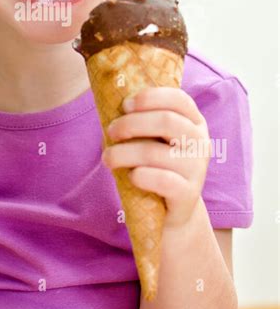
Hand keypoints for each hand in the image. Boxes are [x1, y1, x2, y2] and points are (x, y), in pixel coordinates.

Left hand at [101, 87, 211, 229]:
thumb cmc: (154, 166)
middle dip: (131, 123)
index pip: (178, 99)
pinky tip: (131, 177)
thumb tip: (109, 105)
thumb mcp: (151, 139)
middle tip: (111, 131)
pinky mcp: (188, 193)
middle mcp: (200, 142)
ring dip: (123, 153)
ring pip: (156, 152)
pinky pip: (162, 180)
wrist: (171, 211)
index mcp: (193, 122)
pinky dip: (140, 176)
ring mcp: (197, 168)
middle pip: (167, 121)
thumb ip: (139, 121)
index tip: (125, 105)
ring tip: (108, 158)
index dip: (150, 97)